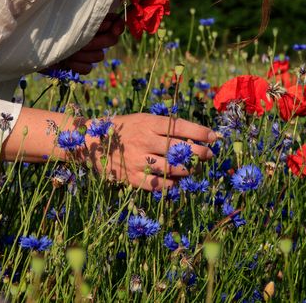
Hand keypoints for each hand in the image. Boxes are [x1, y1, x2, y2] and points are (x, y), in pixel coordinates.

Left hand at [44, 13, 124, 74]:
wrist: (32, 46)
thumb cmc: (49, 27)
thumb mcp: (71, 20)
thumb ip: (91, 18)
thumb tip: (109, 20)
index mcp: (91, 21)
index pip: (115, 23)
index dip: (118, 26)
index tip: (114, 28)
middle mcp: (91, 35)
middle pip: (110, 40)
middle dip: (97, 41)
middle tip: (84, 41)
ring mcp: (85, 52)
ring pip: (99, 56)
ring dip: (83, 53)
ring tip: (69, 50)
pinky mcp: (78, 66)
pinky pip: (88, 68)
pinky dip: (77, 65)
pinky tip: (67, 62)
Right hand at [85, 113, 216, 190]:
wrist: (90, 142)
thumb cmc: (123, 128)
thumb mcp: (142, 119)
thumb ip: (164, 126)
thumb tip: (193, 134)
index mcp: (148, 123)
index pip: (180, 126)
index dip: (200, 132)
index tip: (214, 137)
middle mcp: (144, 141)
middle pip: (179, 148)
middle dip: (200, 152)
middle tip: (210, 154)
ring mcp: (138, 160)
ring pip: (172, 169)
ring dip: (188, 169)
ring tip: (194, 167)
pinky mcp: (132, 178)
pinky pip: (159, 185)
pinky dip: (172, 184)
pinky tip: (177, 180)